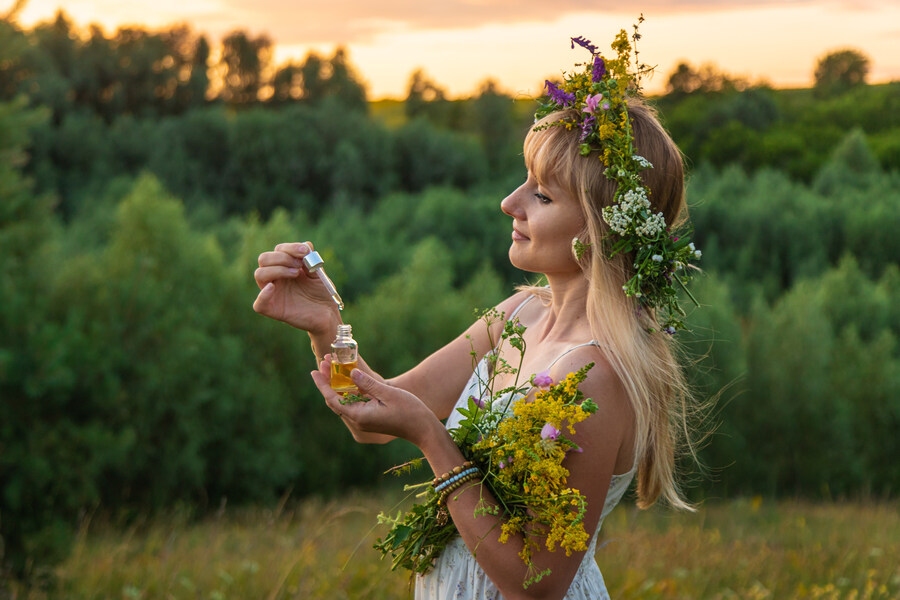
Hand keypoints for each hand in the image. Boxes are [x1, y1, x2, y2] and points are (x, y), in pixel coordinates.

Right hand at [253, 242, 338, 334]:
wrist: (328, 313)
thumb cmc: (321, 293)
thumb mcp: (317, 272)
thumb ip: (310, 259)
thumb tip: (305, 244)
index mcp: (285, 267)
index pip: (278, 250)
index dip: (290, 248)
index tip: (305, 252)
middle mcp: (276, 278)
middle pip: (264, 259)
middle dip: (282, 257)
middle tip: (299, 265)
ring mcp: (273, 293)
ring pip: (259, 275)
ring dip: (277, 269)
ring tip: (296, 274)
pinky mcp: (274, 310)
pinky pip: (259, 304)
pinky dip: (263, 295)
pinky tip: (273, 287)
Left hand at [310, 365, 439, 447]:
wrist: (423, 429)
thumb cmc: (410, 411)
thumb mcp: (388, 393)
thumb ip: (368, 383)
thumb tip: (351, 372)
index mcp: (360, 416)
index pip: (333, 399)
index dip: (322, 384)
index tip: (315, 370)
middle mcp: (358, 421)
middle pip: (336, 400)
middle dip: (328, 381)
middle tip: (323, 362)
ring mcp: (364, 421)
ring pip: (344, 402)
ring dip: (338, 385)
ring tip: (332, 367)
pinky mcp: (370, 419)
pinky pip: (353, 404)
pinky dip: (348, 391)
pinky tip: (347, 379)